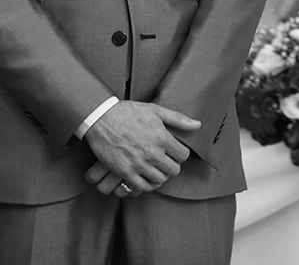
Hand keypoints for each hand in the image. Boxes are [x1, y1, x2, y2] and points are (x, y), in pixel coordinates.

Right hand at [83, 101, 199, 196]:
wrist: (101, 118)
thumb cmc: (128, 112)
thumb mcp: (155, 110)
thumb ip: (178, 119)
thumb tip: (197, 125)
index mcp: (162, 138)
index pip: (183, 155)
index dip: (181, 154)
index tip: (175, 152)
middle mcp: (153, 153)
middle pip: (174, 170)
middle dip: (172, 166)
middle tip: (166, 161)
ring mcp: (139, 164)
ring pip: (160, 180)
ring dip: (160, 176)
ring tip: (156, 169)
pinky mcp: (125, 172)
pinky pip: (143, 187)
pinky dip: (147, 185)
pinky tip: (146, 178)